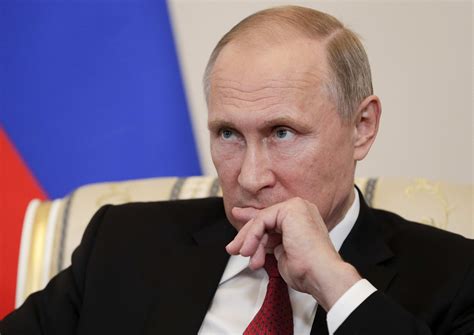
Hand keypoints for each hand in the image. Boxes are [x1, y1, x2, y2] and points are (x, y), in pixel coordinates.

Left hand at [226, 197, 360, 310]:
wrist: (321, 275)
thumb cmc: (307, 271)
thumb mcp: (281, 252)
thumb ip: (269, 241)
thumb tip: (253, 240)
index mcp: (302, 217)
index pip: (271, 218)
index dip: (252, 224)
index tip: (238, 232)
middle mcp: (301, 208)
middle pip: (264, 217)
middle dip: (246, 234)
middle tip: (233, 248)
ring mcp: (297, 207)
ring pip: (261, 220)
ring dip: (250, 240)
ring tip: (247, 256)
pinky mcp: (290, 210)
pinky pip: (261, 220)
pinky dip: (253, 236)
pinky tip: (251, 251)